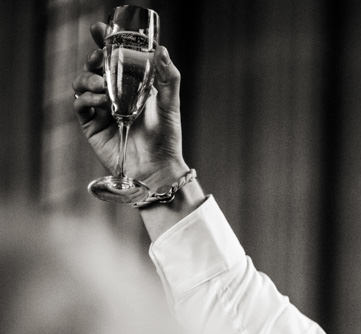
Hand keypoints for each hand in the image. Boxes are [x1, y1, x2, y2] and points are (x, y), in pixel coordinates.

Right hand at [72, 21, 188, 190]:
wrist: (158, 167)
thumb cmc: (166, 138)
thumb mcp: (170, 104)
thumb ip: (168, 77)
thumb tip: (162, 50)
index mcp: (131, 86)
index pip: (113, 59)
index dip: (104, 43)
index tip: (100, 30)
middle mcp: (113, 95)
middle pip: (93, 68)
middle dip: (93, 58)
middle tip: (98, 57)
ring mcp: (100, 110)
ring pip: (82, 83)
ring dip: (88, 78)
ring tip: (102, 84)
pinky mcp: (91, 126)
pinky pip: (80, 105)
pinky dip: (87, 98)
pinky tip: (101, 102)